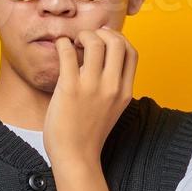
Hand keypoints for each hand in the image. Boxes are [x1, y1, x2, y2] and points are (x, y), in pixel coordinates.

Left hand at [42, 25, 137, 169]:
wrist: (76, 157)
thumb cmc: (89, 134)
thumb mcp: (112, 109)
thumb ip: (112, 87)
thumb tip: (101, 63)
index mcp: (125, 92)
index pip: (132, 52)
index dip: (119, 38)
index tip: (106, 39)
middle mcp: (112, 87)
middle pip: (117, 41)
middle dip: (101, 32)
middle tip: (87, 38)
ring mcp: (91, 87)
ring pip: (95, 42)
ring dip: (82, 35)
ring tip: (73, 43)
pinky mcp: (70, 89)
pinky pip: (67, 52)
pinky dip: (63, 44)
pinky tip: (59, 48)